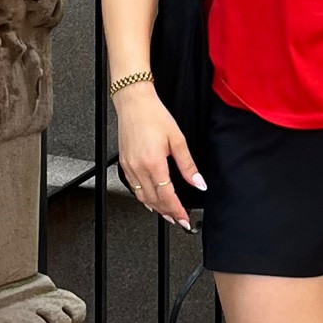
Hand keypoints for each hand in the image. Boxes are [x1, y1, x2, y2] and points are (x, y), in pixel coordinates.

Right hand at [114, 84, 203, 229]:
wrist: (134, 103)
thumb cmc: (154, 116)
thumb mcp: (178, 140)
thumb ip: (188, 165)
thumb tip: (198, 182)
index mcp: (153, 163)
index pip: (166, 196)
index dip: (176, 210)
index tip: (184, 219)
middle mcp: (138, 167)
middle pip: (153, 200)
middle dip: (167, 213)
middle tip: (178, 219)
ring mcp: (129, 167)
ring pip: (141, 197)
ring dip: (155, 208)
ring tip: (167, 213)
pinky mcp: (124, 164)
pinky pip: (134, 188)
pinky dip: (144, 197)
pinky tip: (151, 199)